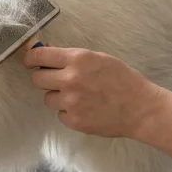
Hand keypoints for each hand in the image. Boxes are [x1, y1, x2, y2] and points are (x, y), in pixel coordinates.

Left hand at [23, 46, 162, 137]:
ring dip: (58, 97)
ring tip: (79, 97)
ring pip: (47, 98)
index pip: (39, 56)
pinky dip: (69, 112)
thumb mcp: (98, 59)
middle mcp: (71, 79)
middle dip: (44, 78)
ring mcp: (71, 102)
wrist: (141, 109)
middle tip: (57, 80)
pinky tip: (86, 109)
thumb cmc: (123, 80)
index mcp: (78, 59)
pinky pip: (60, 114)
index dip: (30, 59)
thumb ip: (71, 57)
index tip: (30, 62)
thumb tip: (44, 51)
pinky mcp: (74, 120)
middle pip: (36, 78)